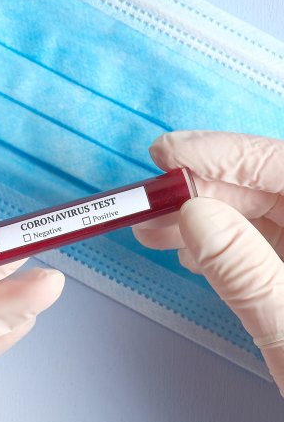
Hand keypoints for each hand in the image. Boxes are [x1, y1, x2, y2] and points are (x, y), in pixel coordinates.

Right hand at [134, 131, 283, 395]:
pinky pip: (271, 245)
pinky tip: (194, 252)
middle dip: (208, 190)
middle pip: (276, 186)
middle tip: (150, 204)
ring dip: (210, 218)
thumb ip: (246, 269)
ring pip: (270, 214)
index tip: (168, 153)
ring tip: (157, 233)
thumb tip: (194, 212)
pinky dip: (228, 244)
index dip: (225, 152)